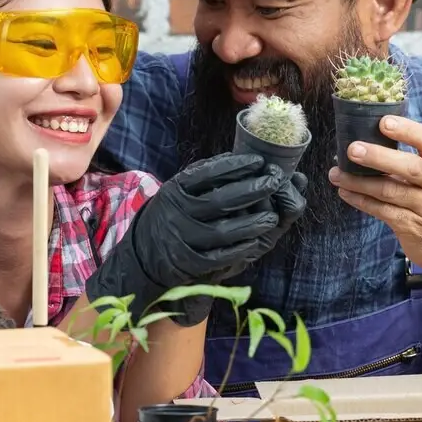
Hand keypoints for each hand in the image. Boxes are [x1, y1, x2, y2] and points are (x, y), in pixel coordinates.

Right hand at [85, 154, 297, 325]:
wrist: (145, 253)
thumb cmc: (174, 213)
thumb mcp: (181, 189)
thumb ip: (207, 175)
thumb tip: (242, 158)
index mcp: (175, 190)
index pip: (207, 173)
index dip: (235, 166)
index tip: (259, 161)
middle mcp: (177, 213)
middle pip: (220, 201)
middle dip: (252, 190)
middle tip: (275, 181)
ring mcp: (183, 239)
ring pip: (223, 231)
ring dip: (252, 223)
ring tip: (272, 216)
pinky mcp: (190, 263)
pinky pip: (220, 256)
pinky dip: (241, 248)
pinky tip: (258, 240)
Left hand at [329, 115, 421, 270]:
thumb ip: (409, 155)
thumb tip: (365, 135)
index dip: (407, 130)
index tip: (383, 122)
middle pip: (410, 167)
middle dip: (379, 157)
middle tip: (352, 149)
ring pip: (391, 191)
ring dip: (360, 181)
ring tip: (336, 174)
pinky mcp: (413, 226)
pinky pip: (383, 211)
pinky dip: (361, 201)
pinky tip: (345, 192)